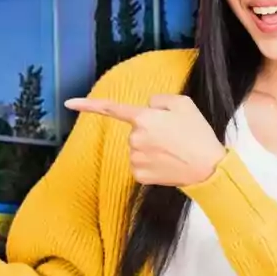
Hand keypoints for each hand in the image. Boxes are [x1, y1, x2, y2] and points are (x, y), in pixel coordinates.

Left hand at [64, 94, 225, 186]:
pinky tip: (167, 164)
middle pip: (135, 131)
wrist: (209, 168)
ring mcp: (135, 158)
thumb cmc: (198, 133)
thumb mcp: (183, 104)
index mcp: (144, 117)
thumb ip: (158, 100)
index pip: (111, 108)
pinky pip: (139, 165)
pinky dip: (151, 165)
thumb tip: (146, 108)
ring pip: (136, 149)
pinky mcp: (139, 175)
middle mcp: (135, 137)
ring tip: (173, 151)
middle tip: (174, 137)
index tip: (68, 103)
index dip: (87, 104)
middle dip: (150, 132)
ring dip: (151, 149)